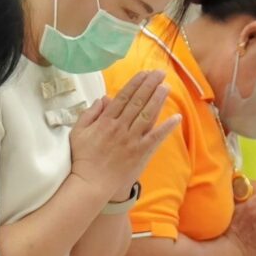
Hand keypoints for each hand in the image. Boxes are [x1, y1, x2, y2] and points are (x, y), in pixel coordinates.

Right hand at [70, 70, 181, 201]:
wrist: (91, 183)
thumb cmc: (83, 158)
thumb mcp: (78, 132)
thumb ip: (90, 113)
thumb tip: (103, 99)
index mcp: (105, 121)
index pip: (123, 97)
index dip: (135, 83)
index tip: (144, 73)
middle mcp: (120, 127)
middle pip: (137, 102)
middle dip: (149, 85)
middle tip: (160, 73)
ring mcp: (131, 140)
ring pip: (147, 115)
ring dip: (158, 100)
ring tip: (166, 87)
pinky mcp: (140, 153)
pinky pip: (155, 138)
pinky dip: (166, 127)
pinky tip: (176, 117)